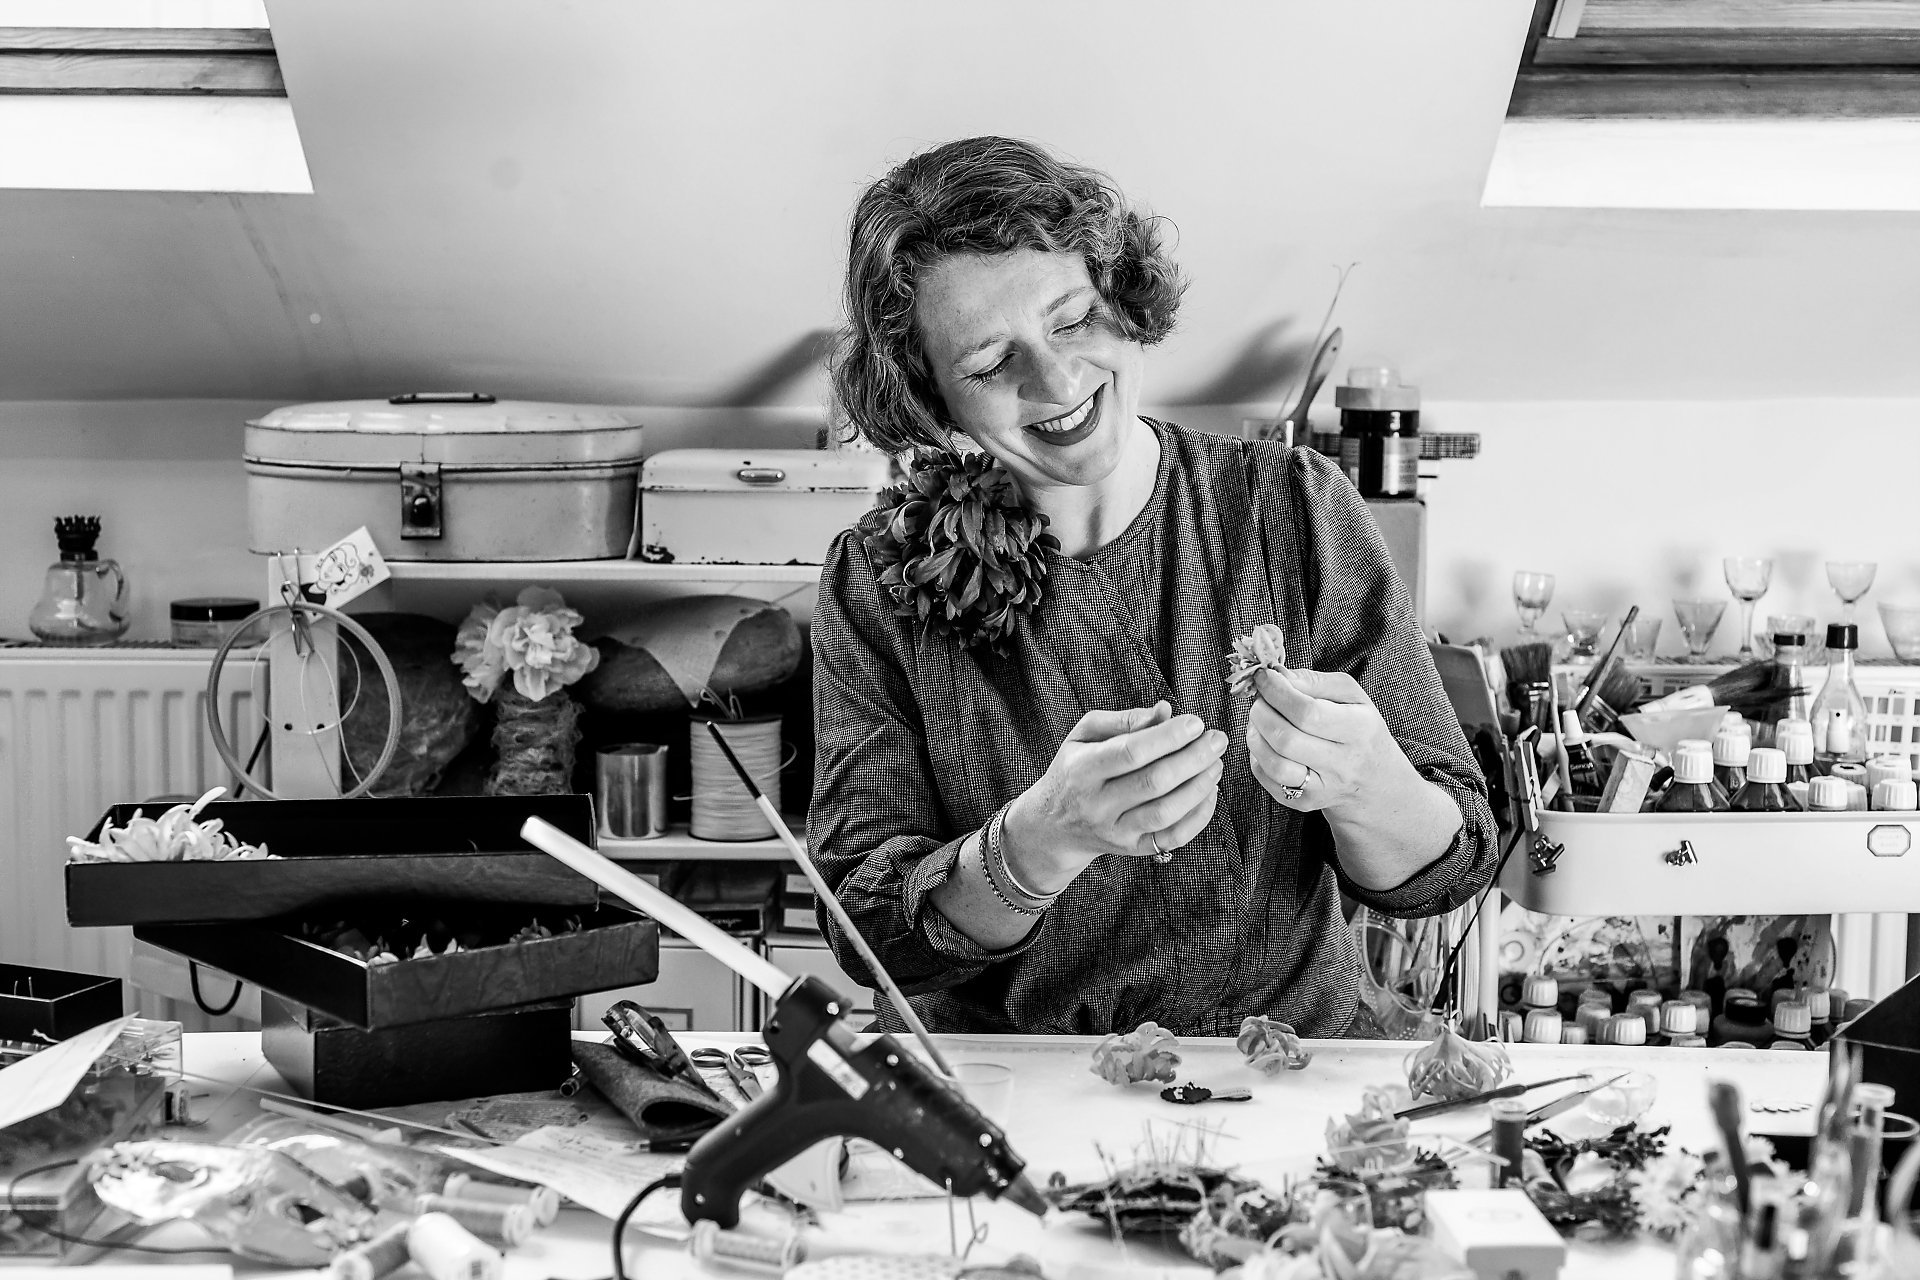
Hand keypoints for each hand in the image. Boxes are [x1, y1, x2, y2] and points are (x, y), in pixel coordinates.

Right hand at [1003, 700, 1228, 890]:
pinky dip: (1199, 816)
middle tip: (1217, 739)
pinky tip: (1210, 792)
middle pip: (1154, 782)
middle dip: (1193, 758)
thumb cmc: (1075, 770)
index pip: (1130, 753)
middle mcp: (1097, 804)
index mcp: (1083, 770)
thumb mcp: (1085, 735)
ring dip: (1200, 786)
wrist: (1054, 824)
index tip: (1196, 723)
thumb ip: (1125, 720)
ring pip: (1166, 812)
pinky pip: (1173, 837)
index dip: (1168, 737)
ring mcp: (1116, 831)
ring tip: (1216, 763)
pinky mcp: (1133, 849)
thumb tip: (1165, 711)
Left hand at [1246, 667, 1415, 812]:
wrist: (1374, 778)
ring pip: (1274, 764)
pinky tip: (1266, 742)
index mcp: (1359, 729)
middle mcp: (1343, 764)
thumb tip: (1276, 676)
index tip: (1265, 677)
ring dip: (1255, 735)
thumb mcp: (1350, 695)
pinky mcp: (1304, 802)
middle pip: (1286, 739)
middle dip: (1262, 712)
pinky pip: (1266, 778)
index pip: (1308, 712)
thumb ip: (1313, 681)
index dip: (1278, 692)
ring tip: (1260, 720)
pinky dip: (1257, 755)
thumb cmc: (1358, 727)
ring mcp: (1323, 788)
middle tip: (1260, 700)